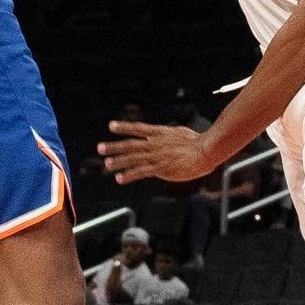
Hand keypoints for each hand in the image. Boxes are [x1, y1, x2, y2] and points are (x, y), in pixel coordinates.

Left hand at [99, 120, 216, 184]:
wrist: (205, 151)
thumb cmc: (197, 142)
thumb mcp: (179, 133)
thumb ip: (167, 135)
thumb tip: (161, 135)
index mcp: (159, 133)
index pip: (138, 129)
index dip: (124, 127)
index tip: (111, 126)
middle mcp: (154, 143)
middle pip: (130, 144)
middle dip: (113, 146)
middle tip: (99, 148)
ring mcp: (156, 156)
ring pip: (132, 158)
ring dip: (117, 161)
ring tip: (106, 164)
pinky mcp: (160, 168)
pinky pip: (140, 172)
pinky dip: (128, 175)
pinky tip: (119, 178)